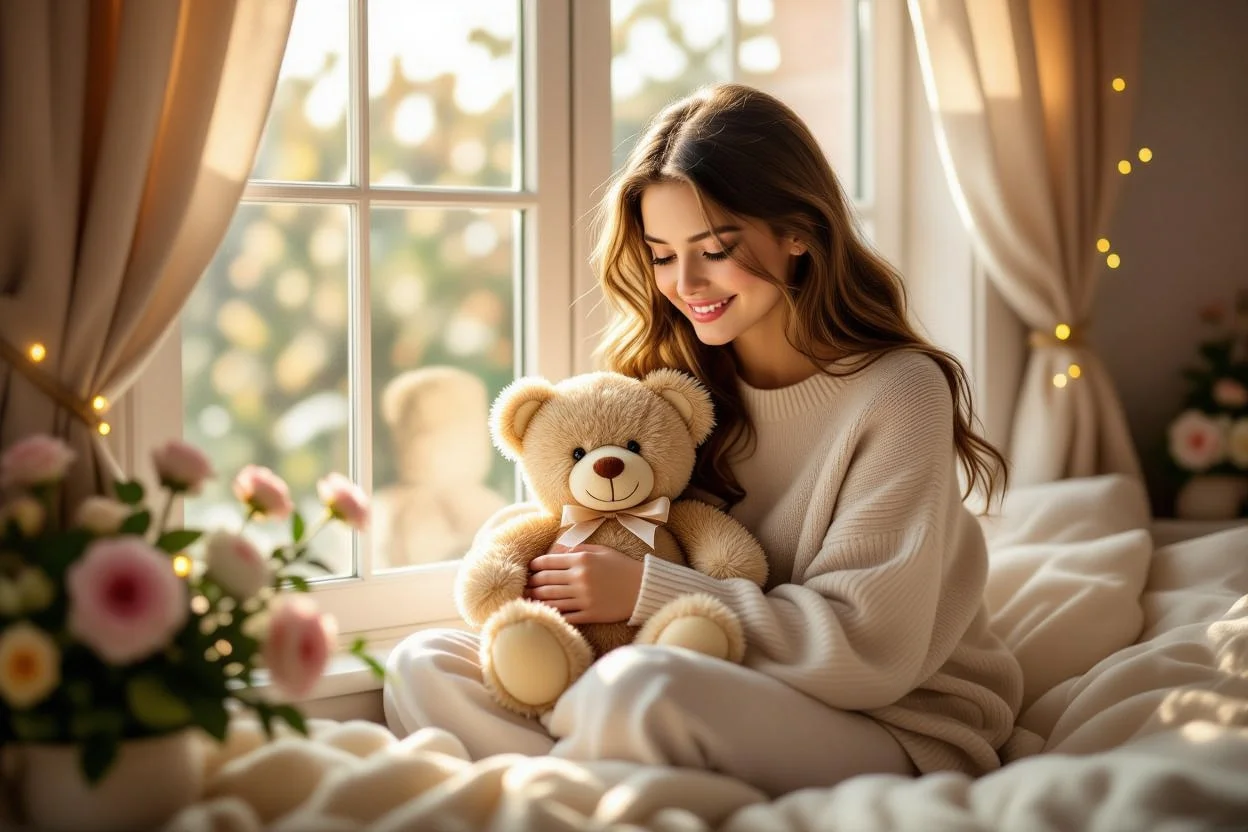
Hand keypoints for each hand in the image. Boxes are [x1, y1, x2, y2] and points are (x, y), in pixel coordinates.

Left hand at [525, 544, 643, 624]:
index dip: (535, 565)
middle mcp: (580, 578)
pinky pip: (565, 614)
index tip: (530, 567)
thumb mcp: (601, 551)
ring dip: (537, 598)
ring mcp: (584, 597)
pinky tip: (544, 612)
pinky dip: (552, 613)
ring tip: (529, 597)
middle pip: (546, 581)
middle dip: (532, 582)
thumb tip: (557, 552)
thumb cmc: (622, 567)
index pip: (549, 562)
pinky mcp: (590, 613)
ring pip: (551, 599)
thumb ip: (578, 549)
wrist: (643, 588)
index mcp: (582, 560)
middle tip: (525, 584)